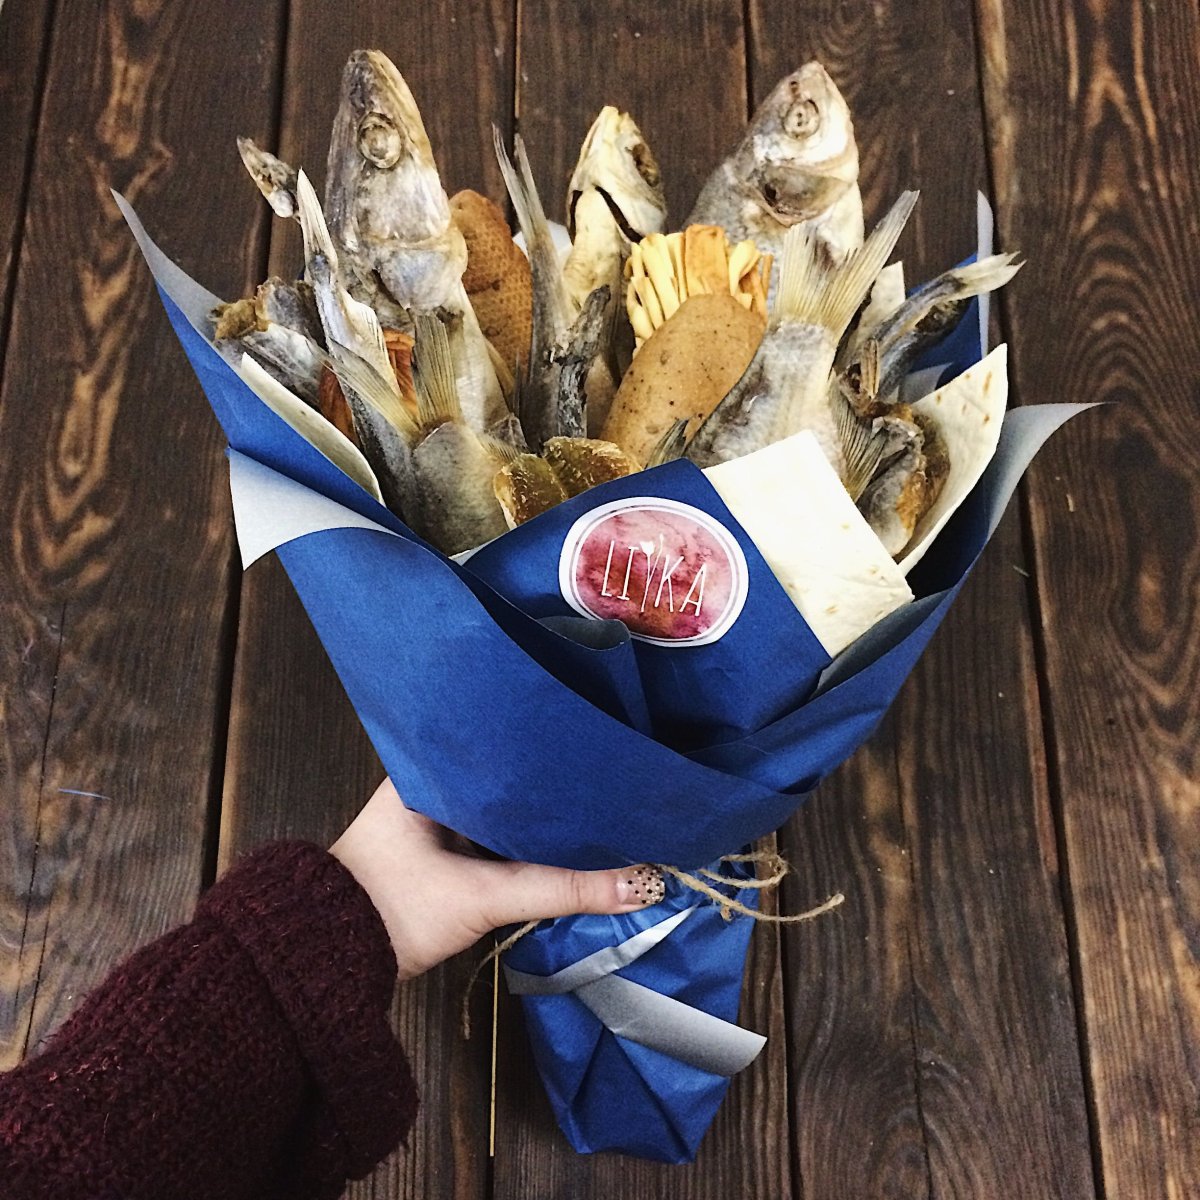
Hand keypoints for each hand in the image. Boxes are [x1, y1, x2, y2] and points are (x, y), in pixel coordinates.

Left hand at [330, 778, 664, 979]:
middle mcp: (426, 786)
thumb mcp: (484, 896)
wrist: (328, 966)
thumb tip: (641, 883)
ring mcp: (429, 822)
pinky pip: (490, 839)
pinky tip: (557, 846)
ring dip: (535, 821)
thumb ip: (562, 889)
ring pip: (499, 813)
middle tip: (607, 782)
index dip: (548, 752)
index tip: (596, 750)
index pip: (501, 747)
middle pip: (505, 781)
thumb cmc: (393, 910)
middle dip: (549, 789)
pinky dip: (520, 846)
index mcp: (426, 771)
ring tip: (594, 809)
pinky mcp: (434, 856)